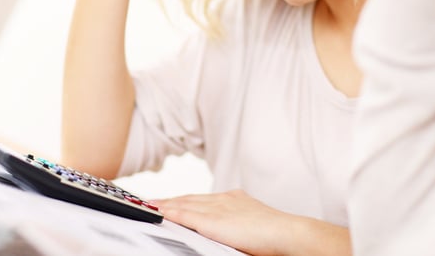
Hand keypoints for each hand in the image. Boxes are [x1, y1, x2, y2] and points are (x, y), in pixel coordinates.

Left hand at [152, 190, 350, 255]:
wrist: (287, 233)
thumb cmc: (274, 236)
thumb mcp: (250, 226)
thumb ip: (235, 226)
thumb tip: (228, 234)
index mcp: (234, 200)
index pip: (202, 199)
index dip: (183, 200)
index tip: (169, 202)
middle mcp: (224, 199)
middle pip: (189, 197)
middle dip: (169, 199)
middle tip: (149, 201)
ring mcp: (218, 207)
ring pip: (184, 202)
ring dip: (164, 204)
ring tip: (146, 205)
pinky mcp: (213, 219)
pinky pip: (185, 213)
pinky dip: (169, 211)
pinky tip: (157, 211)